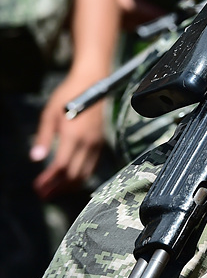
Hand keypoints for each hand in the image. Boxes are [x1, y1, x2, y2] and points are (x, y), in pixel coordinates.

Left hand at [31, 75, 104, 199]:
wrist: (93, 83)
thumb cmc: (68, 95)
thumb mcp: (49, 113)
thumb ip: (43, 137)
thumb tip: (35, 159)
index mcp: (73, 135)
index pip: (61, 166)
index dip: (49, 180)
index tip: (37, 187)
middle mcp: (88, 142)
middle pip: (74, 175)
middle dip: (58, 188)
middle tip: (43, 195)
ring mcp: (96, 143)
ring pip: (85, 173)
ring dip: (69, 186)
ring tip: (54, 191)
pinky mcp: (100, 142)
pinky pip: (92, 166)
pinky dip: (80, 177)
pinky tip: (69, 178)